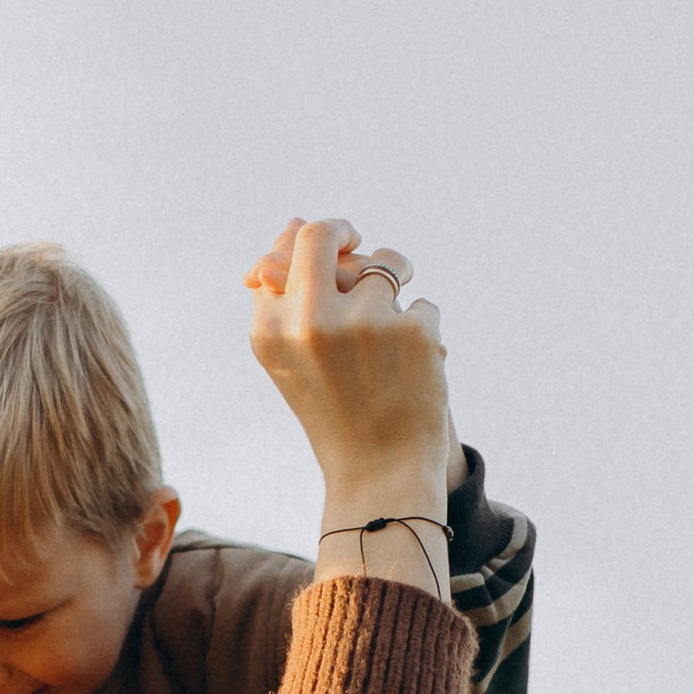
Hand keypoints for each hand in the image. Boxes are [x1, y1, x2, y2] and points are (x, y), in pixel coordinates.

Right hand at [243, 234, 465, 492]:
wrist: (379, 472)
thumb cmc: (334, 411)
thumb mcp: (292, 356)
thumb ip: (286, 292)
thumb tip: (294, 220)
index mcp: (271, 330)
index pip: (281, 254)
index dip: (305, 241)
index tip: (328, 246)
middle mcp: (310, 321)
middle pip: (323, 234)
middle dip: (343, 229)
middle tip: (358, 238)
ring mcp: (363, 323)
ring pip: (387, 265)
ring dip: (397, 283)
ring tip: (396, 330)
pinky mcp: (411, 331)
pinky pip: (422, 304)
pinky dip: (422, 332)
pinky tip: (413, 372)